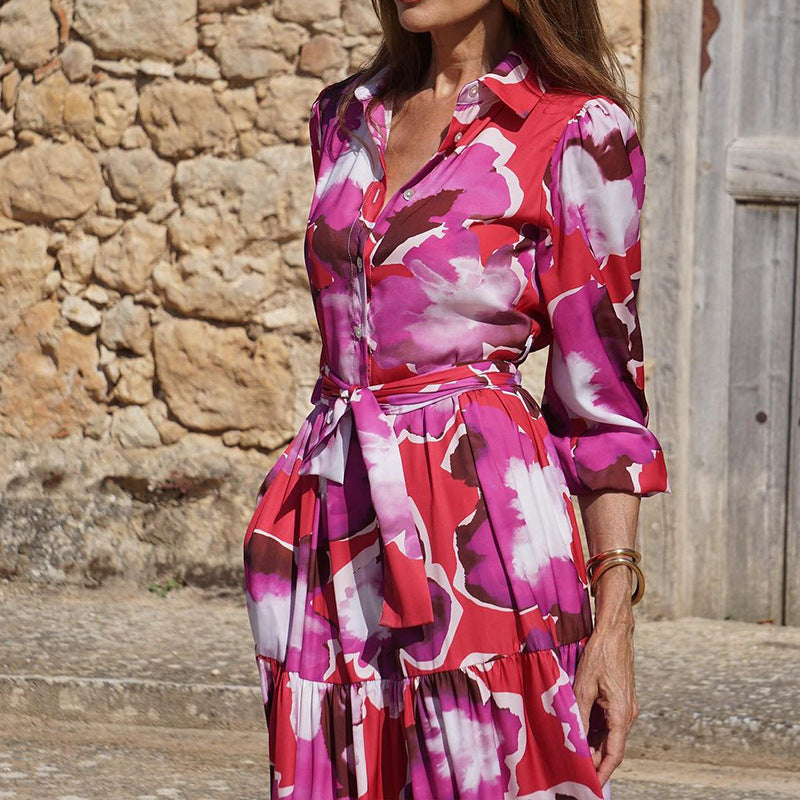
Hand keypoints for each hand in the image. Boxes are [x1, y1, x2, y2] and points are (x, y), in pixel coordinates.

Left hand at [572, 623, 638, 786]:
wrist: (615, 632)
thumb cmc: (600, 655)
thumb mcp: (584, 684)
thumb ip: (580, 713)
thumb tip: (574, 738)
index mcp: (621, 714)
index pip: (614, 754)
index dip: (603, 772)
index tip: (592, 785)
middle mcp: (627, 714)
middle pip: (610, 746)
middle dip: (593, 760)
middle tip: (573, 769)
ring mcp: (625, 707)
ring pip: (608, 735)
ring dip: (592, 744)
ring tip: (571, 751)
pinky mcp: (620, 700)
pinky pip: (608, 721)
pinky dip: (594, 729)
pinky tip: (577, 730)